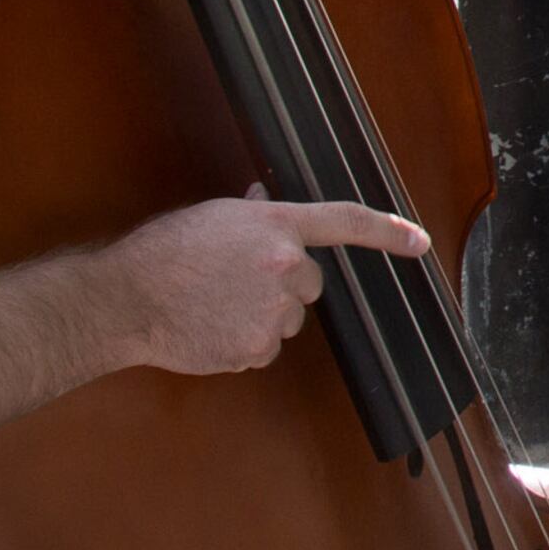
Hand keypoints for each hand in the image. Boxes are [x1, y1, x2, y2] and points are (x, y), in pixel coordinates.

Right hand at [107, 189, 428, 377]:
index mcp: (277, 228)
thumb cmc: (166, 251)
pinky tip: (211, 327)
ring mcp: (273, 312)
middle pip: (309, 286)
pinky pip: (263, 350)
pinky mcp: (256, 349)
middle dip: (283, 286)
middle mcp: (285, 268)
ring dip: (262, 316)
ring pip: (286, 320)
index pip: (346, 222)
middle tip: (236, 282)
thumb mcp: (216, 217)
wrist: (129, 296)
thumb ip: (255, 214)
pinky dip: (243, 343)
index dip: (388, 232)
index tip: (419, 242)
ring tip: (215, 304)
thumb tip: (267, 200)